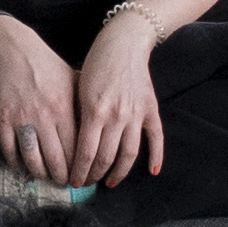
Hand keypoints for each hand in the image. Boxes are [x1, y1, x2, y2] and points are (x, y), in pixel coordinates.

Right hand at [0, 8, 87, 180]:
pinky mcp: (4, 119)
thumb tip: (102, 125)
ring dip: (41, 174)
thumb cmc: (48, 65)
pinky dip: (15, 163)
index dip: (80, 167)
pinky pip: (10, 150)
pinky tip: (22, 168)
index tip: (83, 176)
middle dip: (62, 177)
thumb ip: (86, 103)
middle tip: (65, 183)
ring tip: (46, 178)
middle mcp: (45, 117)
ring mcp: (23, 119)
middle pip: (56, 159)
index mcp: (65, 108)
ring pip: (33, 159)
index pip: (77, 148)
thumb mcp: (74, 79)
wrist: (15, 51)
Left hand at [64, 20, 175, 186]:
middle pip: (105, 157)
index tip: (73, 181)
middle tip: (87, 183)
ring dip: (118, 172)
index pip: (85, 153)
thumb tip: (71, 145)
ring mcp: (136, 114)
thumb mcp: (78, 88)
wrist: (124, 43)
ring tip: (110, 183)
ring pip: (128, 154)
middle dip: (94, 175)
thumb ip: (79, 116)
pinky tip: (152, 172)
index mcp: (94, 111)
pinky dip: (156, 156)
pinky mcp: (151, 109)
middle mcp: (116, 116)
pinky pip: (156, 138)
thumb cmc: (96, 63)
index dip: (79, 171)